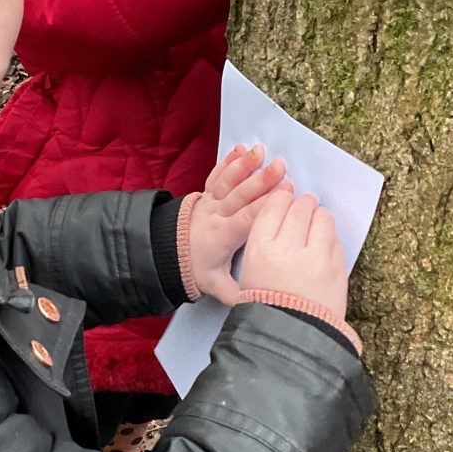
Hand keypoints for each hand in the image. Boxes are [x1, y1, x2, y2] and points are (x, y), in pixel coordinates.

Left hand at [187, 144, 286, 304]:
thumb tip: (255, 303)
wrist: (167, 252)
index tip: (286, 193)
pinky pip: (216, 175)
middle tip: (281, 167)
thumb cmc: (196, 267)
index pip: (246, 218)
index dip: (266, 205)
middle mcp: (216, 215)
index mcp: (222, 236)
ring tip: (260, 151)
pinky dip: (227, 161)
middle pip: (240, 195)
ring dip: (244, 165)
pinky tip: (239, 148)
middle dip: (260, 180)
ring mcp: (209, 201)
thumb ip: (235, 293)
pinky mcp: (206, 193)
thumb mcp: (214, 285)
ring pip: (227, 181)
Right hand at [238, 186, 348, 318]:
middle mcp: (287, 248)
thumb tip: (283, 212)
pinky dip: (329, 235)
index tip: (285, 201)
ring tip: (315, 222)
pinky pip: (335, 237)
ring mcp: (315, 257)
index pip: (274, 205)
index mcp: (260, 249)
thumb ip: (265, 239)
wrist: (291, 335)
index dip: (281, 199)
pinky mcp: (336, 267)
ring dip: (318, 215)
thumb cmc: (266, 304)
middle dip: (302, 203)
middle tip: (304, 206)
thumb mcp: (250, 270)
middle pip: (299, 207)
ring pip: (321, 217)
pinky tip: (322, 243)